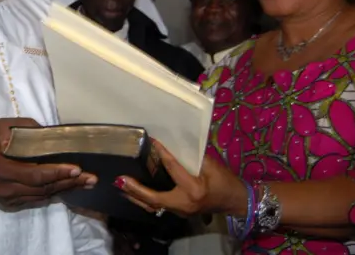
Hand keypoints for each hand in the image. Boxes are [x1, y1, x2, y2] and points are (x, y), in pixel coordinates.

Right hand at [0, 118, 97, 207]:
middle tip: (92, 178)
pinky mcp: (10, 203)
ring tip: (86, 182)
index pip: (35, 175)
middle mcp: (8, 189)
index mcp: (3, 170)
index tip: (76, 168)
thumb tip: (46, 131)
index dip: (57, 172)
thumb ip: (22, 127)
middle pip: (44, 188)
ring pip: (42, 196)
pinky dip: (53, 192)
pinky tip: (67, 187)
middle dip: (69, 183)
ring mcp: (9, 199)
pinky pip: (36, 199)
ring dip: (65, 188)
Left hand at [115, 140, 246, 217]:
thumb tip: (174, 143)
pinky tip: (133, 193)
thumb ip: (193, 157)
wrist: (235, 201)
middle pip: (154, 198)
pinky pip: (157, 207)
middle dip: (135, 189)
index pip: (173, 168)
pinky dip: (144, 200)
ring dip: (136, 196)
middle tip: (120, 180)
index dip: (162, 153)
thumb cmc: (225, 182)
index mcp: (193, 189)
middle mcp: (184, 203)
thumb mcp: (212, 166)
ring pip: (153, 206)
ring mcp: (180, 211)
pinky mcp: (178, 212)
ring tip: (121, 186)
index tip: (152, 141)